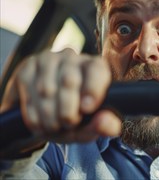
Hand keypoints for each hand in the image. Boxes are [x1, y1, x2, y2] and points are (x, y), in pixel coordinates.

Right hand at [1, 49, 121, 142]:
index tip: (87, 109)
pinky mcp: (28, 66)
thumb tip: (105, 122)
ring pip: (47, 87)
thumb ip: (104, 126)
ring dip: (49, 114)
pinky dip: (33, 113)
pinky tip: (40, 122)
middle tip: (68, 124)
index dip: (93, 90)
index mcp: (95, 66)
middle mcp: (72, 57)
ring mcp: (48, 59)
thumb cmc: (74, 117)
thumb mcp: (91, 126)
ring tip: (54, 126)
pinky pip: (29, 91)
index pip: (97, 70)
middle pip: (70, 80)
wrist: (44, 115)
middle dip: (67, 110)